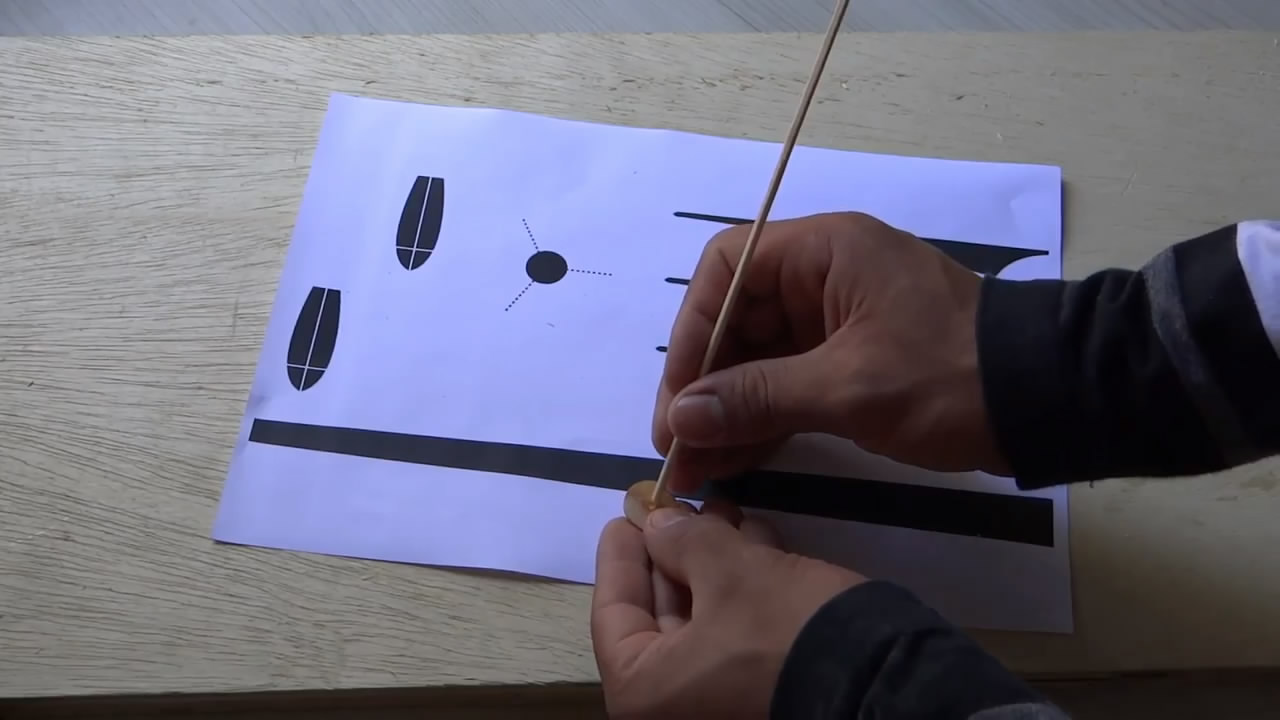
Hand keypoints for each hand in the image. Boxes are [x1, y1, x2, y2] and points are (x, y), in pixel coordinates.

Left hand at [591, 505, 862, 718]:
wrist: (883, 681)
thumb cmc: (783, 630)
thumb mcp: (729, 571)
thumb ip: (682, 542)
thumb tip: (658, 526)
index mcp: (644, 692)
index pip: (613, 613)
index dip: (621, 555)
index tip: (627, 512)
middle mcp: (674, 709)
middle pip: (659, 616)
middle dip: (677, 551)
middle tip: (684, 504)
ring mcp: (719, 704)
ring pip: (702, 621)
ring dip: (713, 562)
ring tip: (728, 510)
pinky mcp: (761, 691)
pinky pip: (735, 636)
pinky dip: (742, 589)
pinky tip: (759, 540)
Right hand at [653, 211, 1006, 493]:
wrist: (1046, 403)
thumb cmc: (950, 377)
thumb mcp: (850, 387)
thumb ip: (761, 397)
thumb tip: (682, 416)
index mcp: (825, 252)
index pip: (728, 268)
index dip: (694, 329)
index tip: (680, 394)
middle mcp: (822, 278)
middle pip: (737, 320)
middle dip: (704, 385)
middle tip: (678, 447)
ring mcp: (837, 323)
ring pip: (759, 360)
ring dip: (727, 412)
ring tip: (696, 470)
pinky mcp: (851, 364)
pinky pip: (789, 386)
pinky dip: (762, 422)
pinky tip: (732, 464)